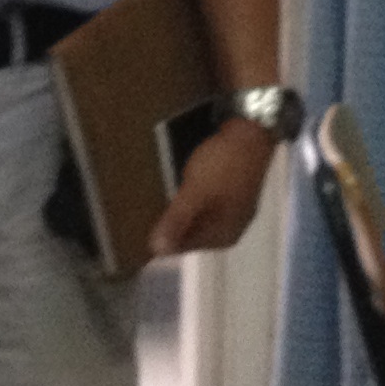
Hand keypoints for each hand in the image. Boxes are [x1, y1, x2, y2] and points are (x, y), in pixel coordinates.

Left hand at [148, 118, 275, 259]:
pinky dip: (187, 202)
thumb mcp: (196, 193)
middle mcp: (229, 230)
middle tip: (134, 214)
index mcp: (223, 236)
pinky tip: (174, 191)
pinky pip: (202, 206)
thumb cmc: (223, 166)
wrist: (251, 134)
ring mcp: (231, 212)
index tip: (133, 228)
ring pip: (195, 220)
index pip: (182, 247)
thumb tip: (156, 251)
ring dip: (176, 213)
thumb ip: (177, 221)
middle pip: (189, 235)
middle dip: (167, 226)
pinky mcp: (229, 195)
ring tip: (147, 204)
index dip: (159, 238)